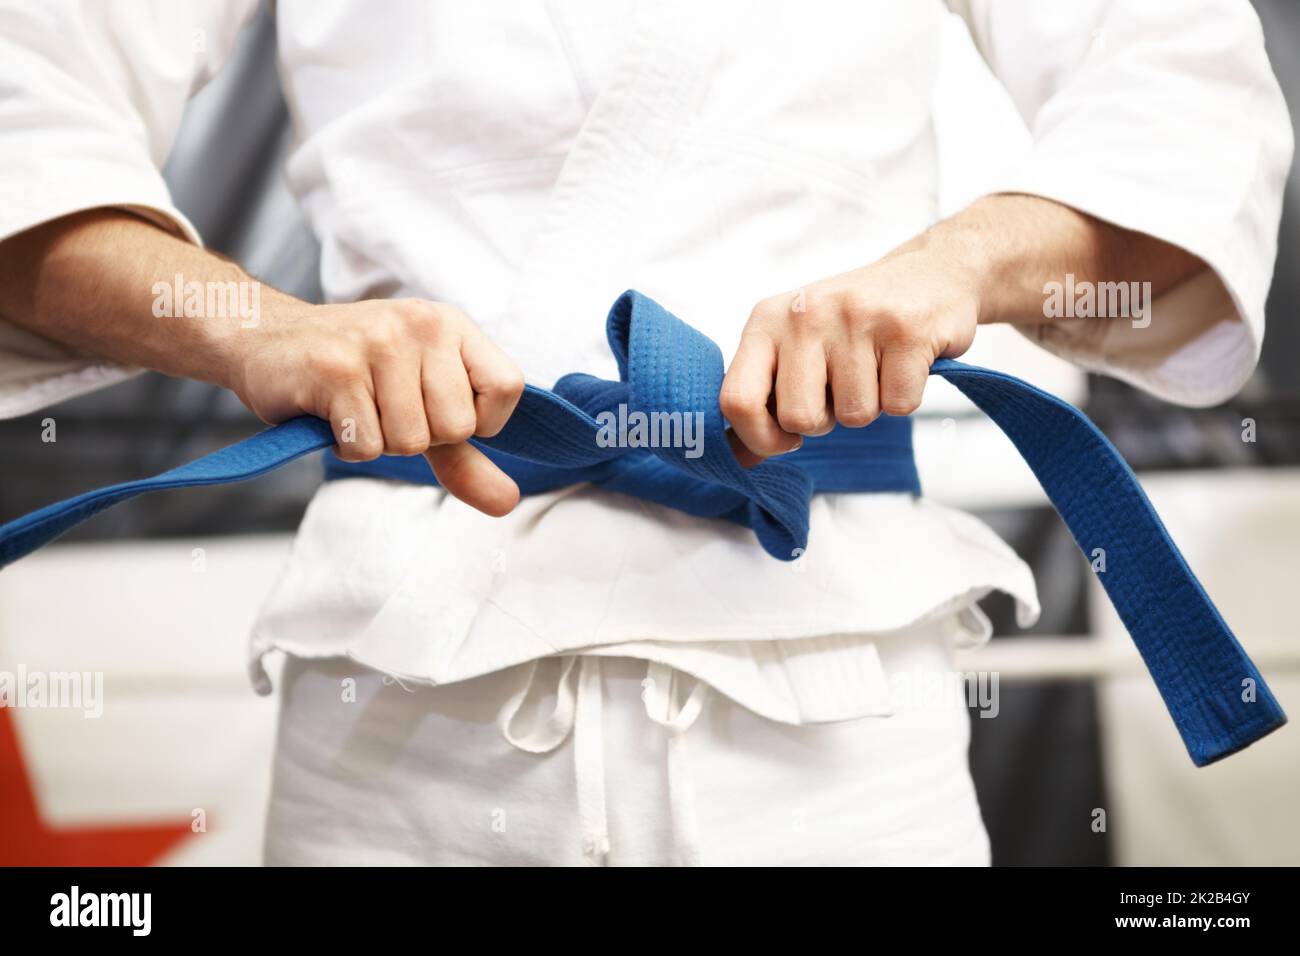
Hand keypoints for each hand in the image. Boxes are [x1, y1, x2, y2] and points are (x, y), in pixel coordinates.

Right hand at [229, 297, 524, 515]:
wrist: (264, 338)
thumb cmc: (353, 373)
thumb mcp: (421, 404)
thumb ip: (466, 455)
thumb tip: (508, 502)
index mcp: (453, 325)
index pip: (508, 388)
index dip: (478, 421)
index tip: (438, 410)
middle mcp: (423, 324)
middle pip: (457, 427)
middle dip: (420, 437)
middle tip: (384, 407)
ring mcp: (379, 343)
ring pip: (411, 441)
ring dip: (379, 441)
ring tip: (357, 407)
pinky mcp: (336, 369)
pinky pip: (367, 447)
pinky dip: (347, 445)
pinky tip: (332, 413)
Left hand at [721, 239, 981, 460]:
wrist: (930, 274)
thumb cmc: (852, 323)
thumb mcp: (796, 348)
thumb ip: (763, 400)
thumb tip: (741, 460)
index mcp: (766, 320)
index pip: (737, 401)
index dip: (759, 438)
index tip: (786, 439)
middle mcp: (806, 314)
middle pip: (799, 418)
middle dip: (824, 421)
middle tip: (841, 387)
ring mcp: (857, 318)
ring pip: (854, 416)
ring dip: (869, 405)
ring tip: (875, 366)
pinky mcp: (907, 330)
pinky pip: (899, 406)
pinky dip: (904, 397)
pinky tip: (903, 362)